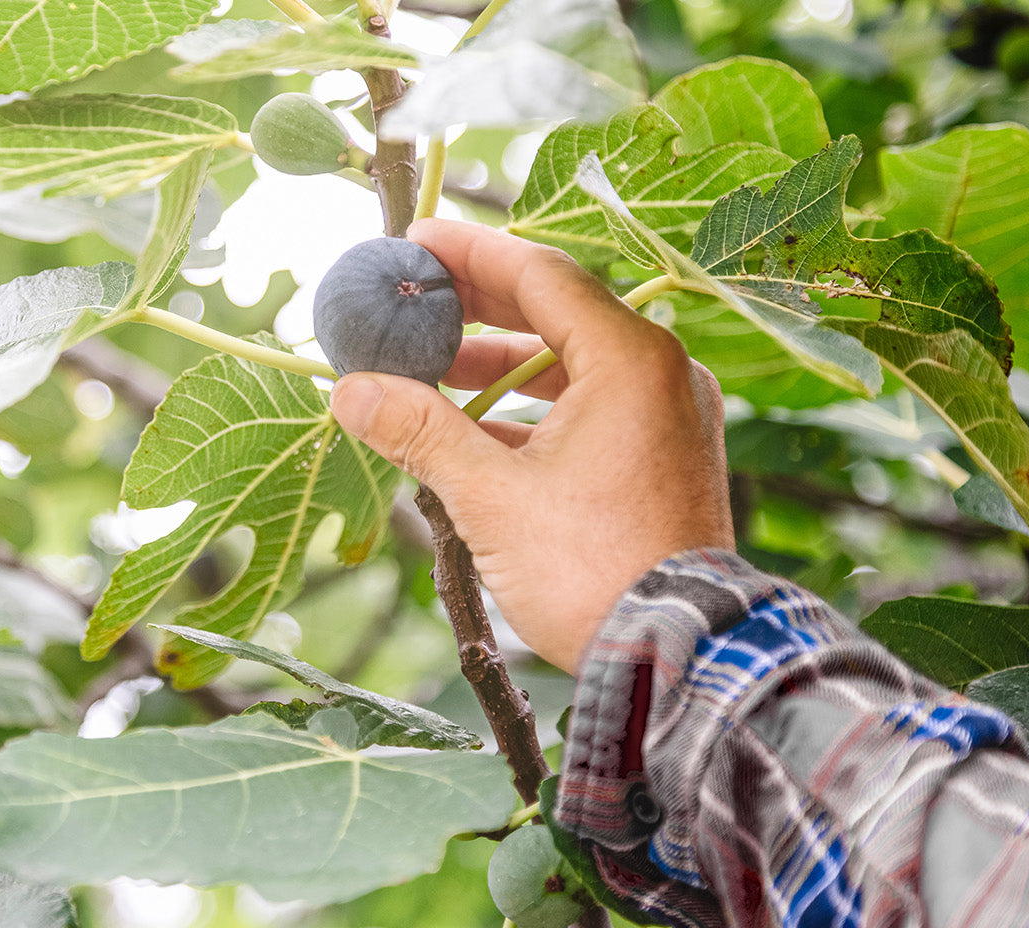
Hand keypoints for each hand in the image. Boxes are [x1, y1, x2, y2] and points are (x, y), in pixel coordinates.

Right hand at [329, 219, 733, 672]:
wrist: (679, 657)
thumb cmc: (592, 573)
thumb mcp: (491, 498)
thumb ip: (420, 432)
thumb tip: (350, 391)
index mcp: (630, 361)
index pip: (540, 274)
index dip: (469, 253)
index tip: (413, 243)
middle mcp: (661, 375)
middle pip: (556, 312)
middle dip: (476, 309)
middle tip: (410, 302)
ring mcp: (668, 418)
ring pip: (571, 366)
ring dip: (498, 367)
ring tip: (427, 375)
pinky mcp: (663, 459)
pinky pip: (590, 409)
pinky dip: (531, 410)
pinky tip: (472, 430)